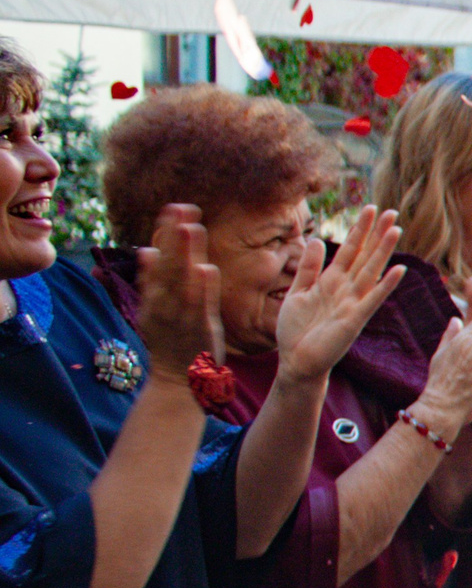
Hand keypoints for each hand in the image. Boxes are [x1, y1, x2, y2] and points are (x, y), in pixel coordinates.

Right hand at [131, 203, 222, 374]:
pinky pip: (200, 306)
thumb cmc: (171, 340)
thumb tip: (148, 251)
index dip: (164, 233)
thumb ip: (154, 279)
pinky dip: (202, 288)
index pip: (159, 258)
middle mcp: (164, 301)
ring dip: (185, 254)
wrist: (177, 380)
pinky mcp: (199, 328)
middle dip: (173, 236)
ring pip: (182, 279)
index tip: (173, 209)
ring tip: (191, 228)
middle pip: (167, 263)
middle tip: (179, 207)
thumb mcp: (156, 307)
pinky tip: (206, 268)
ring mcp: (181, 314)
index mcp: (155, 295)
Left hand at [274, 206, 405, 385]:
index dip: (360, 230)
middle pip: (365, 255)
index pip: (350, 250)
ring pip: (370, 271)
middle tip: (391, 210)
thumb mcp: (297, 292)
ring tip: (395, 229)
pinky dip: (385, 285)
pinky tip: (398, 269)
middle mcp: (346, 289)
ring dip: (383, 251)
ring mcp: (352, 303)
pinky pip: (372, 299)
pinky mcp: (354, 320)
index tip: (371, 209)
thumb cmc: (296, 331)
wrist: (295, 362)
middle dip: (376, 233)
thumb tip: (317, 240)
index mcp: (331, 282)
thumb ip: (308, 268)